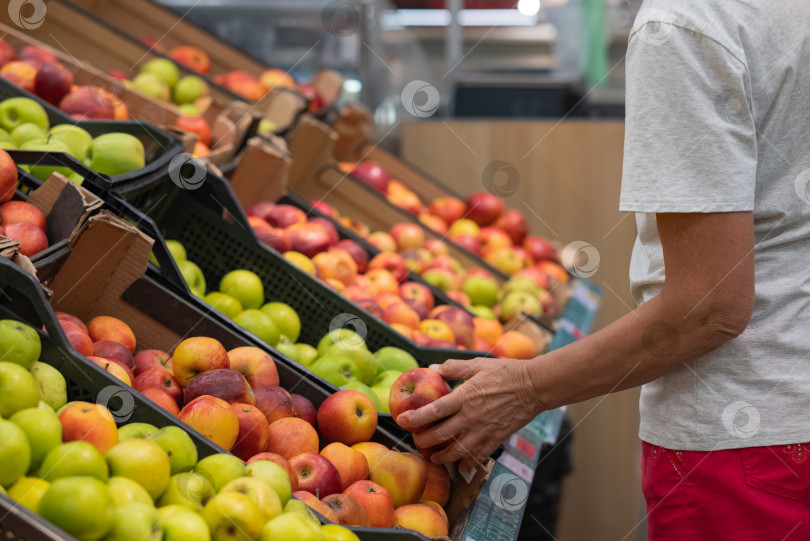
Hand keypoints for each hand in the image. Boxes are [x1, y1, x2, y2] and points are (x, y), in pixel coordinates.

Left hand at [396, 356, 545, 471]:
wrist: (534, 386)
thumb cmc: (507, 372)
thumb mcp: (478, 364)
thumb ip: (454, 368)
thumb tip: (434, 368)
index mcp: (465, 396)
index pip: (434, 410)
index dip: (416, 417)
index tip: (402, 421)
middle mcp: (471, 416)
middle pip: (441, 434)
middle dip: (424, 440)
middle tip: (416, 440)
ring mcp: (484, 429)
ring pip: (457, 449)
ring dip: (442, 455)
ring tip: (433, 457)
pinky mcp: (497, 437)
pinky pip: (478, 454)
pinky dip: (467, 461)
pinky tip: (460, 464)